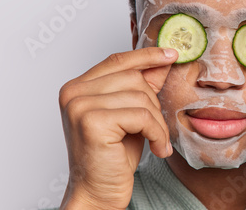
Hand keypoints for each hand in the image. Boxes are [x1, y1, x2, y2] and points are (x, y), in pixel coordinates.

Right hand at [58, 48, 177, 209]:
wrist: (99, 192)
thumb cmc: (113, 156)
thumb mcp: (131, 114)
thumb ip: (142, 86)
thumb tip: (163, 60)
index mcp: (78, 87)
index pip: (118, 60)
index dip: (147, 55)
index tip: (172, 53)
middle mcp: (73, 92)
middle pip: (133, 78)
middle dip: (154, 104)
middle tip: (156, 129)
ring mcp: (79, 106)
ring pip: (141, 97)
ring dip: (157, 123)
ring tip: (156, 141)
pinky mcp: (92, 122)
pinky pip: (142, 116)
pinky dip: (156, 132)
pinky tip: (156, 148)